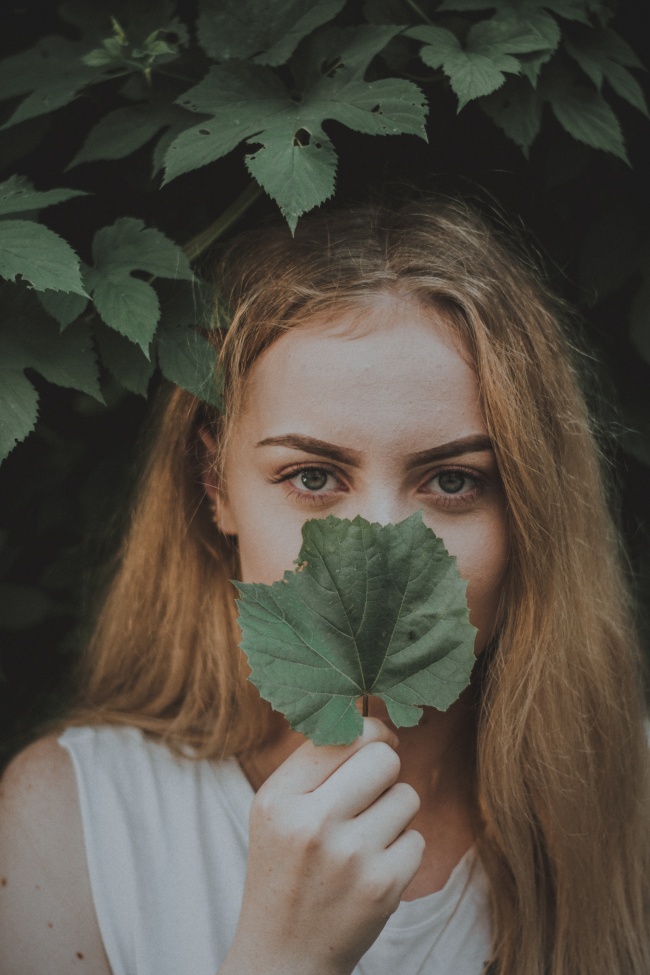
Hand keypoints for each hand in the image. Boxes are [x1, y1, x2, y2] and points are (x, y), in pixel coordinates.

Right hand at [220, 718, 423, 974]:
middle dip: (385, 769)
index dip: (370, 730)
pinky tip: (373, 868)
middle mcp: (311, 824)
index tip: (377, 740)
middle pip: (383, 758)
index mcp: (278, 799)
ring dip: (394, 812)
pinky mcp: (383, 887)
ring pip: (407, 797)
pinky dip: (402, 851)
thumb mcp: (276, 810)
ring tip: (365, 836)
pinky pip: (417, 839)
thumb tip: (375, 720)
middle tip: (371, 790)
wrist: (284, 955)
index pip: (343, 735)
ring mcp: (350, 858)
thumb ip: (315, 763)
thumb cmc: (286, 868)